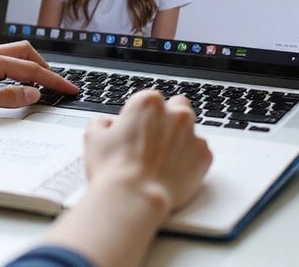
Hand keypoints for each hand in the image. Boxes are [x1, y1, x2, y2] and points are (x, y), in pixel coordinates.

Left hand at [0, 41, 77, 129]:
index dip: (53, 80)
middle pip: (22, 52)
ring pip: (8, 56)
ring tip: (40, 83)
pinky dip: (11, 71)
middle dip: (44, 66)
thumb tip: (33, 94)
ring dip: (27, 67)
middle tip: (58, 83)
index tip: (69, 88)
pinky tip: (9, 83)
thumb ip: (7, 98)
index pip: (29, 68)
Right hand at [40, 91, 211, 266]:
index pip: (150, 100)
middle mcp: (175, 113)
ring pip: (190, 130)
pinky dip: (190, 159)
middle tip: (155, 140)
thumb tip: (107, 124)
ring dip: (180, 139)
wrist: (133, 198)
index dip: (141, 115)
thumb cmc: (113, 169)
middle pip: (177, 106)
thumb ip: (102, 123)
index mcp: (148, 103)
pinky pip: (200, 152)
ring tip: (163, 160)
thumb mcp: (93, 138)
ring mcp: (193, 134)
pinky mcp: (204, 155)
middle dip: (169, 119)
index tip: (137, 129)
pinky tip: (173, 171)